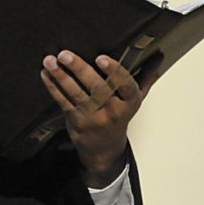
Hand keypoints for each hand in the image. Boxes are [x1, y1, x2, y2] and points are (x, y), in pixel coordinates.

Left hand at [40, 50, 157, 186]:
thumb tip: (157, 57)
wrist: (104, 150)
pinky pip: (62, 101)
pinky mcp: (75, 120)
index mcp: (128, 103)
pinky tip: (46, 74)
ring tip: (50, 61)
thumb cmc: (119, 118)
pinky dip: (52, 87)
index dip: (114, 72)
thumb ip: (145, 78)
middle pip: (96, 88)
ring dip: (60, 76)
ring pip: (75, 94)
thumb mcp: (135, 101)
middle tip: (65, 54)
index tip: (101, 58)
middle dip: (79, 69)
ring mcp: (91, 117)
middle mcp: (111, 111)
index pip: (125, 86)